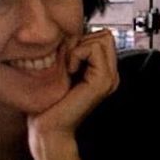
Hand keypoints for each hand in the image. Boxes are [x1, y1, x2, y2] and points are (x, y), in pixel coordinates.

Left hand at [27, 29, 118, 159]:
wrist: (49, 127)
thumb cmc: (49, 101)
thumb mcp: (63, 68)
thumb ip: (74, 52)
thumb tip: (73, 32)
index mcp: (103, 72)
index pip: (103, 36)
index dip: (82, 40)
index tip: (68, 59)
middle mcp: (110, 75)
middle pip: (105, 35)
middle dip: (82, 41)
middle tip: (69, 62)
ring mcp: (109, 78)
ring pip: (103, 38)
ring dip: (79, 48)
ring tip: (69, 68)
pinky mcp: (103, 81)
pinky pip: (94, 49)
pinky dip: (77, 54)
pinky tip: (70, 71)